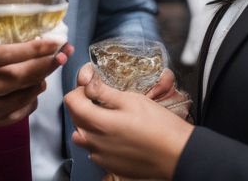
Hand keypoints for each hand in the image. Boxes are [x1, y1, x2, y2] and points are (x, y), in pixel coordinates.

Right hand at [0, 28, 71, 135]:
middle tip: (63, 54)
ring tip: (48, 71)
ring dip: (38, 85)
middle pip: (17, 79)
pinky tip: (32, 93)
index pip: (3, 56)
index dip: (32, 50)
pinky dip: (25, 105)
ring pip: (17, 100)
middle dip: (45, 65)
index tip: (53, 42)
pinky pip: (8, 118)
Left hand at [66, 63, 192, 179]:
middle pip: (75, 119)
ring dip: (90, 124)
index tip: (92, 88)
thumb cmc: (159, 126)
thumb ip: (105, 92)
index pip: (70, 102)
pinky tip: (118, 134)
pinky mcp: (110, 165)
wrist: (177, 154)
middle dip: (84, 106)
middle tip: (102, 100)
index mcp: (98, 123)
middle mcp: (94, 143)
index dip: (79, 91)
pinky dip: (100, 141)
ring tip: (110, 118)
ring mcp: (101, 157)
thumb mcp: (132, 100)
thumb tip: (88, 83)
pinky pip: (95, 150)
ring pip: (83, 136)